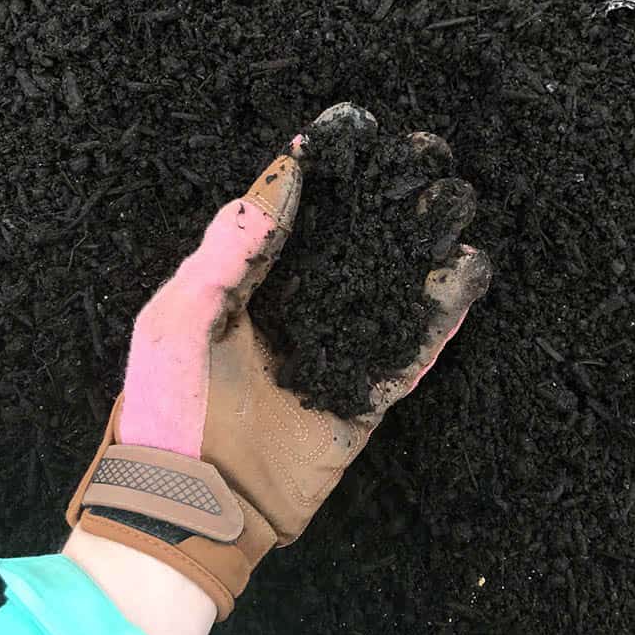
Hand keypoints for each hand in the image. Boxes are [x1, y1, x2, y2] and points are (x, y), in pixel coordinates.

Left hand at [66, 104, 490, 618]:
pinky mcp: (363, 398)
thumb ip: (225, 253)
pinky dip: (442, 316)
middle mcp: (296, 308)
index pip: (293, 209)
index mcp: (245, 282)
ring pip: (390, 286)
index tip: (356, 125)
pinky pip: (411, 351)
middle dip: (389, 194)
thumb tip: (278, 181)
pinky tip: (469, 272)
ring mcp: (334, 351)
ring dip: (424, 244)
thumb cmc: (166, 409)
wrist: (190, 509)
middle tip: (426, 153)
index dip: (324, 166)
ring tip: (457, 201)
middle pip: (353, 238)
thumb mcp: (176, 320)